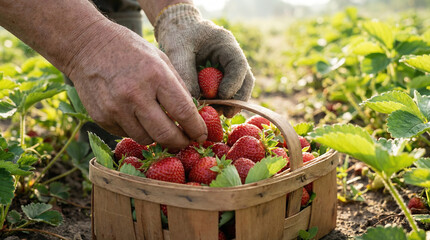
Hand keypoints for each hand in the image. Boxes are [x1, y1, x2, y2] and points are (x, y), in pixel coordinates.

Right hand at [65, 20, 206, 149]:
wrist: (87, 46)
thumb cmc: (131, 50)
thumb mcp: (160, 59)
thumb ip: (179, 87)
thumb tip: (194, 115)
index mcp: (156, 76)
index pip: (183, 112)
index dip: (196, 129)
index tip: (202, 136)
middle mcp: (135, 95)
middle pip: (165, 134)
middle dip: (181, 142)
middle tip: (186, 141)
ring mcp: (115, 108)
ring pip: (145, 139)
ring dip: (157, 138)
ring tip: (160, 126)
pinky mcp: (101, 118)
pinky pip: (126, 134)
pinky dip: (136, 130)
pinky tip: (135, 116)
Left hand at [154, 4, 254, 116]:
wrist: (176, 29)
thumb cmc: (178, 35)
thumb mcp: (178, 51)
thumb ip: (186, 73)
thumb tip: (193, 102)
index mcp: (225, 43)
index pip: (238, 64)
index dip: (234, 82)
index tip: (222, 96)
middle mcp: (232, 57)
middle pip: (245, 80)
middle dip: (237, 99)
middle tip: (227, 114)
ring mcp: (229, 68)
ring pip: (239, 88)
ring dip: (230, 103)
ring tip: (216, 114)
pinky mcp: (222, 78)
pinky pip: (226, 92)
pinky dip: (220, 102)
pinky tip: (211, 110)